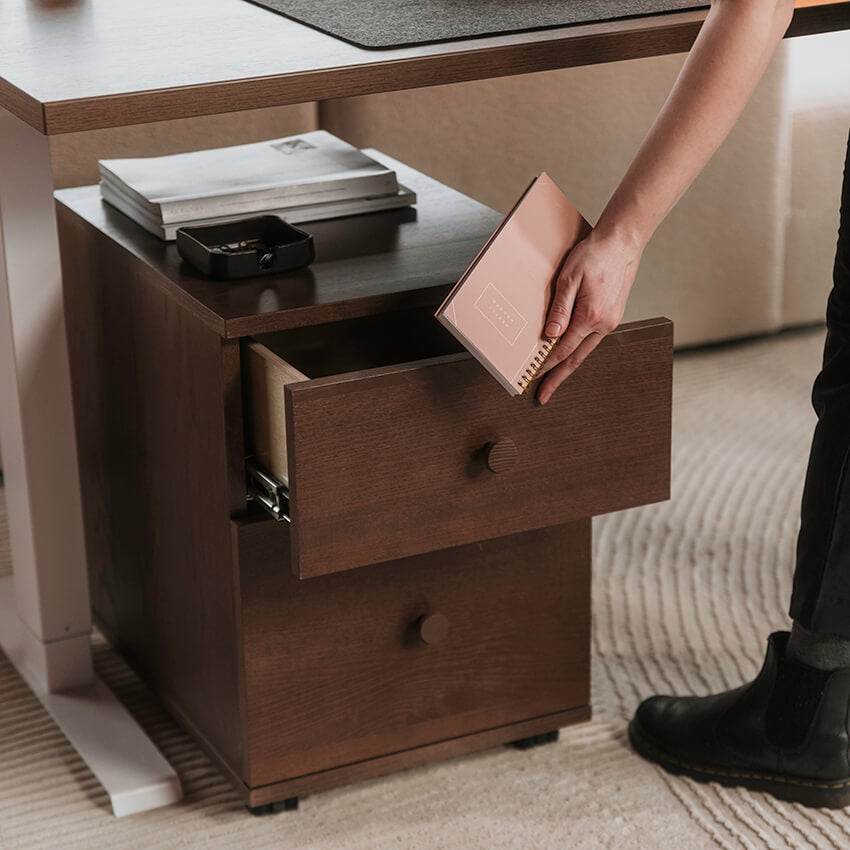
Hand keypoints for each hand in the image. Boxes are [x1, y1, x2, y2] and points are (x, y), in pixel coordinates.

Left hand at [536, 229, 642, 403]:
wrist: (622, 243)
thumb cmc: (594, 255)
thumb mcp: (569, 279)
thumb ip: (559, 309)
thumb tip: (550, 336)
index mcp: (591, 316)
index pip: (563, 350)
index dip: (547, 366)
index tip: (533, 378)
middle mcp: (604, 324)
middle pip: (576, 359)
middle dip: (558, 378)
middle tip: (543, 396)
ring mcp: (610, 321)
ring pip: (584, 351)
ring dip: (568, 365)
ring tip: (553, 379)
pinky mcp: (612, 316)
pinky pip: (591, 339)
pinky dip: (578, 350)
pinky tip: (568, 353)